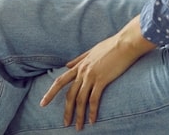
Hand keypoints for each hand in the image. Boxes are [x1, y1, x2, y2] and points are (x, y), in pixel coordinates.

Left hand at [40, 17, 154, 129]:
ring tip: (78, 127)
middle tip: (64, 124)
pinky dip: (92, 111)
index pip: (60, 81)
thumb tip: (67, 65)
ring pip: (80, 100)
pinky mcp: (102, 80)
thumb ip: (79, 59)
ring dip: (79, 115)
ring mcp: (91, 76)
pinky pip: (94, 99)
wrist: (125, 43)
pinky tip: (92, 121)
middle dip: (66, 111)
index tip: (43, 103)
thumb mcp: (92, 51)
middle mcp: (82, 72)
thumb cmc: (111, 45)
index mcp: (79, 65)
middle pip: (69, 94)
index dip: (50, 93)